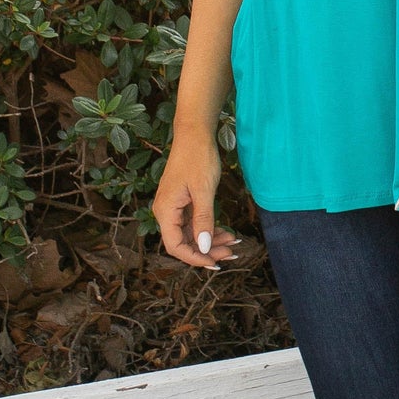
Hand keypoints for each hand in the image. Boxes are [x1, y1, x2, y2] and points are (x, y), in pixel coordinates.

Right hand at [151, 128, 239, 268]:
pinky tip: (226, 232)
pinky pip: (194, 223)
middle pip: (184, 243)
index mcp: (165, 211)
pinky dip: (210, 229)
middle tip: (231, 253)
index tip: (215, 263)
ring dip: (211, 241)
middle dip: (207, 250)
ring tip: (233, 242)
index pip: (175, 246)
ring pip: (191, 234)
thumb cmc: (198, 159)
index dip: (194, 258)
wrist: (195, 135)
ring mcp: (174, 207)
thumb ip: (203, 220)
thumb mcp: (204, 191)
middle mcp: (166, 212)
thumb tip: (204, 247)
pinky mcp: (183, 202)